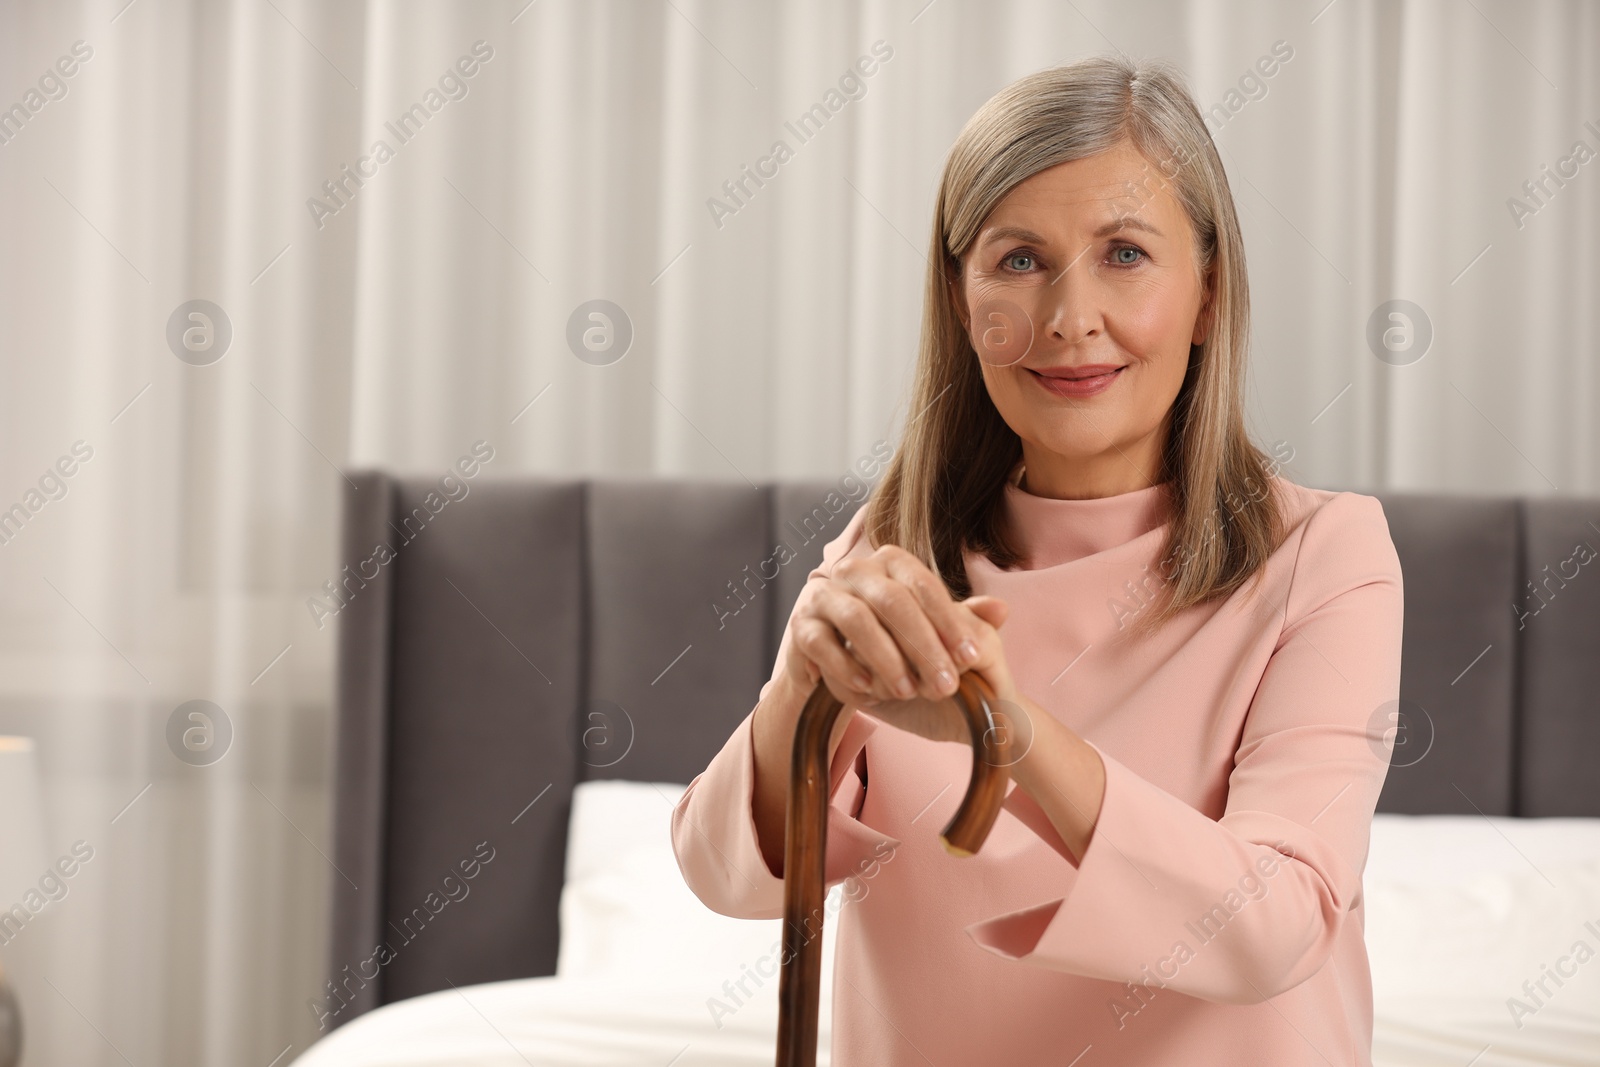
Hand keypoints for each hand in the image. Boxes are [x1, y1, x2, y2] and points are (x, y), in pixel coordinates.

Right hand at [779, 541, 1016, 743]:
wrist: (837, 662)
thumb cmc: (893, 640)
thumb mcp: (931, 632)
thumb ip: (964, 620)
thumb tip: (1002, 611)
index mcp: (891, 561)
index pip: (924, 586)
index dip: (949, 621)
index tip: (971, 657)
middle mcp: (855, 570)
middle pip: (893, 601)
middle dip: (923, 646)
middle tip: (947, 685)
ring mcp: (824, 595)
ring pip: (857, 619)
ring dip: (886, 658)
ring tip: (908, 691)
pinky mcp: (801, 625)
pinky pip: (823, 643)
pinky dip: (846, 666)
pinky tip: (869, 689)